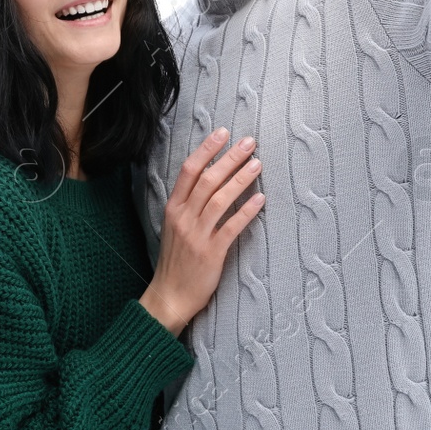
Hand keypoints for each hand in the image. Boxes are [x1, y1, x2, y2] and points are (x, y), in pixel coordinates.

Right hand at [138, 128, 264, 335]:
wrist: (169, 296)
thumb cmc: (176, 260)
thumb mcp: (174, 226)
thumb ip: (188, 204)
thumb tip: (211, 179)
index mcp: (173, 208)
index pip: (189, 170)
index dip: (206, 149)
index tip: (223, 133)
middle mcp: (183, 217)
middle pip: (207, 179)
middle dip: (229, 158)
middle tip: (249, 143)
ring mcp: (197, 235)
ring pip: (220, 199)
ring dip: (241, 179)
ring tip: (257, 164)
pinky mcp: (211, 253)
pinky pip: (231, 227)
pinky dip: (246, 211)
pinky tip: (261, 199)